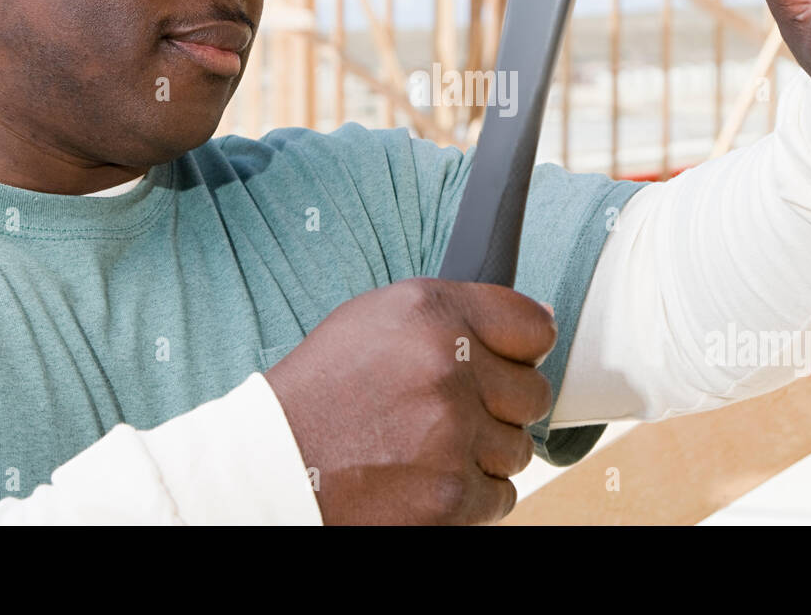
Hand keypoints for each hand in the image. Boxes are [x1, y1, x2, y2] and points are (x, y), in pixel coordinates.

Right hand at [264, 277, 556, 524]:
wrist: (274, 466)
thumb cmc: (320, 393)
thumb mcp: (377, 320)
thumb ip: (456, 314)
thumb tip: (537, 325)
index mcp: (432, 314)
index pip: (534, 326)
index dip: (523, 349)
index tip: (512, 362)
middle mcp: (448, 368)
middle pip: (534, 393)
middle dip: (501, 407)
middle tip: (453, 414)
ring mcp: (453, 435)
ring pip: (518, 449)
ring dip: (482, 454)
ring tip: (426, 447)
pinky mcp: (451, 496)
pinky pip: (500, 496)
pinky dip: (467, 495)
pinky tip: (423, 479)